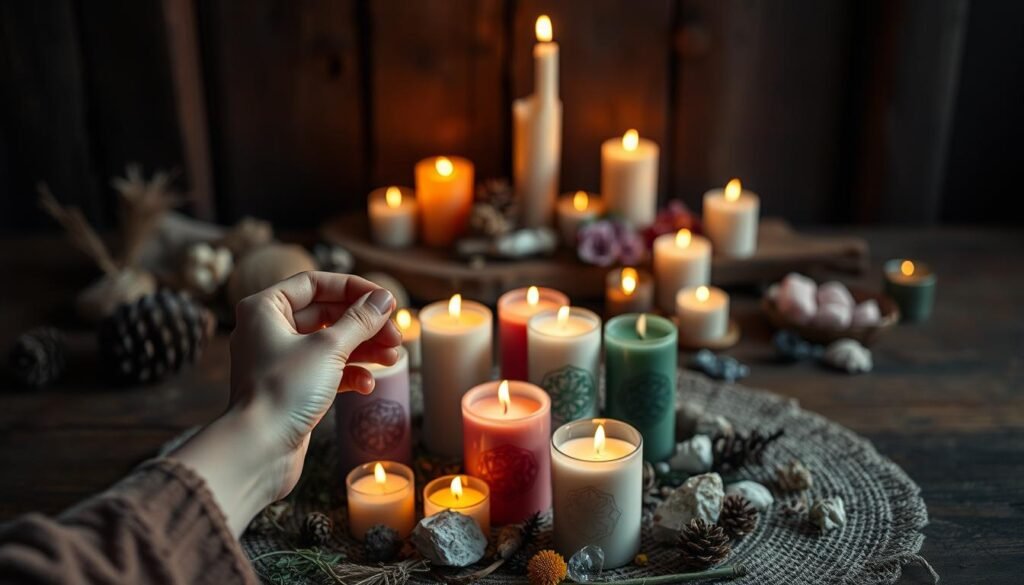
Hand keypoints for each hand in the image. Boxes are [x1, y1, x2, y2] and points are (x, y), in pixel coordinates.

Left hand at [173, 271, 400, 534]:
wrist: (259, 449)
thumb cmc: (284, 391)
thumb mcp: (329, 348)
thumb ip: (360, 320)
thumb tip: (383, 299)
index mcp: (265, 309)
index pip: (315, 284)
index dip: (353, 289)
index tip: (386, 300)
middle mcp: (269, 331)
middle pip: (327, 314)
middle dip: (364, 325)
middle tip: (395, 335)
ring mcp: (280, 361)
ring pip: (330, 344)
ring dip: (364, 349)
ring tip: (393, 358)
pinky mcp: (291, 388)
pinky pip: (326, 370)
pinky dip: (349, 374)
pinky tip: (368, 385)